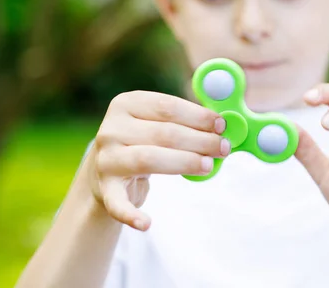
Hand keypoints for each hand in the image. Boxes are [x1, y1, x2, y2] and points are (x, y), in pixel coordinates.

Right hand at [84, 91, 229, 231]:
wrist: (105, 169)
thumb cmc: (143, 142)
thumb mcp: (156, 123)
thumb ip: (185, 122)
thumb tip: (222, 126)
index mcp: (126, 104)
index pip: (167, 106)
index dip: (197, 116)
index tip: (221, 125)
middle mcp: (111, 129)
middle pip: (164, 133)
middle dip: (199, 141)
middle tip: (224, 147)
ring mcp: (105, 159)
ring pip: (149, 159)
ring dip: (184, 163)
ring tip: (209, 166)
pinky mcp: (104, 189)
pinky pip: (118, 204)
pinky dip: (131, 215)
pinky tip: (147, 224)